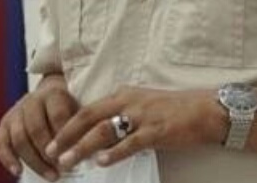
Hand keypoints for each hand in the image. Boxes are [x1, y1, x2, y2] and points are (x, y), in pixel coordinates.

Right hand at [0, 74, 79, 180]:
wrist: (51, 96)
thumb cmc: (71, 110)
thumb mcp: (80, 112)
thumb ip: (81, 130)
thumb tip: (85, 155)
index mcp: (54, 94)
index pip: (58, 115)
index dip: (64, 138)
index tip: (72, 156)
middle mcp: (32, 100)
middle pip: (36, 129)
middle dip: (48, 153)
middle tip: (61, 170)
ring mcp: (16, 111)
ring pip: (19, 138)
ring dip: (34, 161)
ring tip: (51, 176)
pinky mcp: (5, 123)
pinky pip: (0, 142)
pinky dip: (7, 158)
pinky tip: (18, 172)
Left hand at [48, 86, 223, 170]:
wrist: (204, 110)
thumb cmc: (173, 110)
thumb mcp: (141, 106)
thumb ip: (119, 116)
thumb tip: (97, 136)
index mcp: (122, 95)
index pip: (87, 109)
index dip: (67, 125)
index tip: (52, 140)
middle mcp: (128, 102)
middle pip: (88, 117)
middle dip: (67, 135)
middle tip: (51, 152)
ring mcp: (142, 116)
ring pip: (104, 131)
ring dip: (83, 147)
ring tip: (69, 161)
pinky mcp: (156, 130)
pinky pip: (131, 143)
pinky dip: (115, 153)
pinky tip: (102, 162)